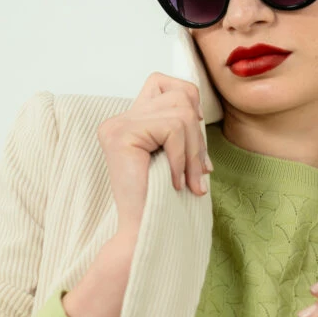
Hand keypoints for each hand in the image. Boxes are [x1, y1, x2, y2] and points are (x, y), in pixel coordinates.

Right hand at [97, 72, 212, 238]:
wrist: (144, 233)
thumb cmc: (162, 201)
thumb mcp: (176, 155)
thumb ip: (180, 128)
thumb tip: (201, 110)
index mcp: (128, 121)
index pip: (162, 82)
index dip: (188, 100)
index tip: (194, 137)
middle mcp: (118, 120)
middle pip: (178, 96)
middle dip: (198, 135)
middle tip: (200, 172)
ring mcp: (117, 126)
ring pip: (180, 113)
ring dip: (193, 151)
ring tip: (188, 180)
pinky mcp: (121, 135)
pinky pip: (172, 129)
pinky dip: (182, 158)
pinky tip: (174, 181)